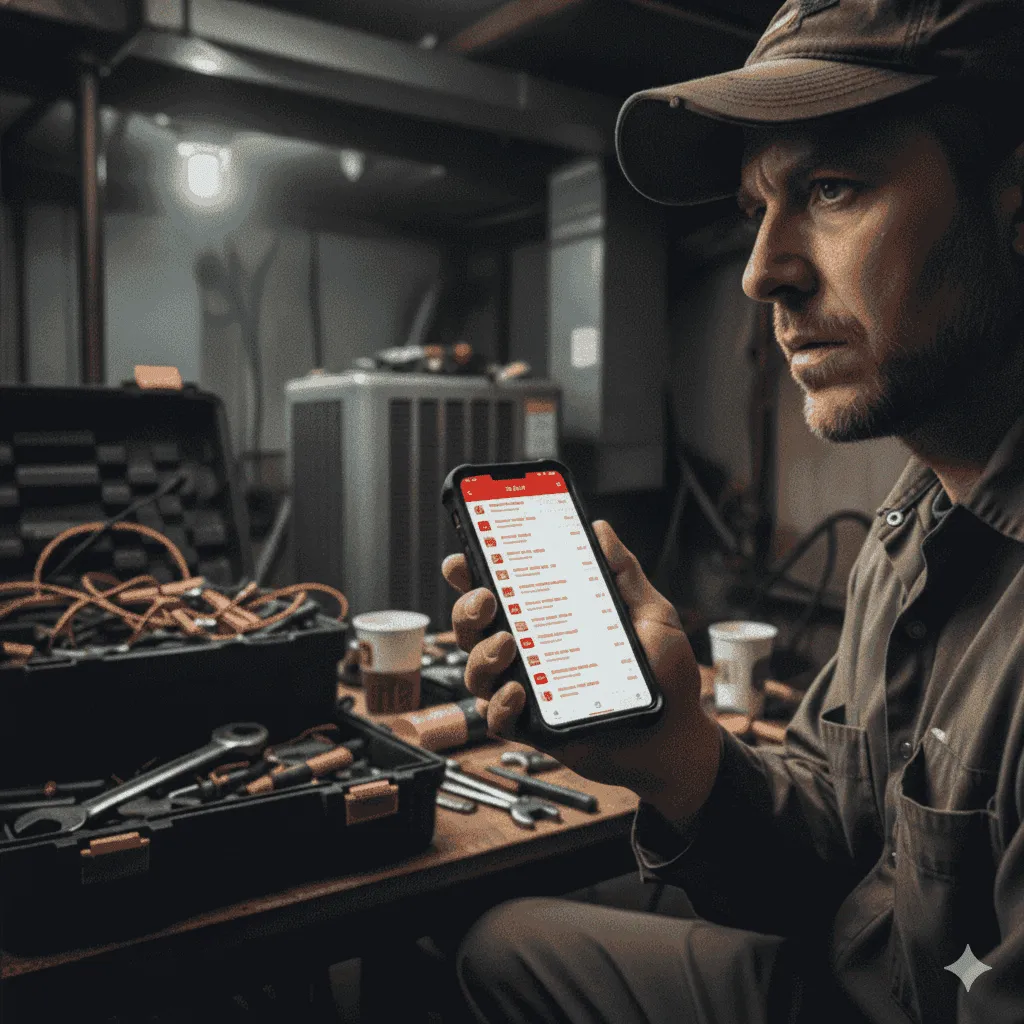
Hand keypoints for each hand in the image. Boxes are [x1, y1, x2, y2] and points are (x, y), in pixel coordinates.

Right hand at [442, 520, 721, 820]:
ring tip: (507, 646)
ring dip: (481, 656)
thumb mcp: (651, 615)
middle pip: (474, 628)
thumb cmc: (665, 677)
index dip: (471, 573)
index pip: (499, 590)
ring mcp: (528, 689)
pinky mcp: (533, 728)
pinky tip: (517, 692)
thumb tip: (599, 530)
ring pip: (477, 671)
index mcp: (547, 619)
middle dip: (467, 610)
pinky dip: (499, 705)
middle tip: (486, 599)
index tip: (462, 559)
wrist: (678, 737)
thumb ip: (623, 573)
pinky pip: (498, 718)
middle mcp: (529, 651)